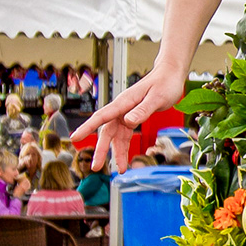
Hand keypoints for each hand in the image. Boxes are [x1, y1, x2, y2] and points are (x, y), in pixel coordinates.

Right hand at [73, 62, 187, 173]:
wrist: (170, 75)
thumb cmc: (165, 84)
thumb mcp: (157, 98)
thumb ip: (142, 110)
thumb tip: (128, 121)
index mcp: (124, 102)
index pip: (101, 116)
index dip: (87, 127)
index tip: (75, 138)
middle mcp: (121, 109)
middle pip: (106, 131)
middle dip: (101, 150)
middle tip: (96, 167)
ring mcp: (126, 114)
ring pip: (116, 137)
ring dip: (116, 153)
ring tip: (120, 170)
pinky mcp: (132, 118)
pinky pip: (125, 136)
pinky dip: (125, 148)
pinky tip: (124, 160)